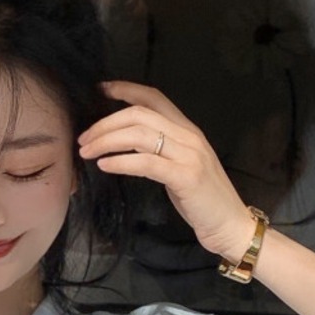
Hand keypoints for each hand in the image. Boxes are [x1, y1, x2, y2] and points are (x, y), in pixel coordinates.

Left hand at [79, 81, 255, 262]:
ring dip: (107, 141)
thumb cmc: (202, 200)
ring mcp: (189, 155)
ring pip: (139, 135)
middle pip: (139, 115)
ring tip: (87, 152)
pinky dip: (121, 162)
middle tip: (84, 138)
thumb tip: (124, 144)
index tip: (100, 90)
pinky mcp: (185, 176)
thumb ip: (160, 151)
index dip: (126, 90)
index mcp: (187, 130)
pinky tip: (104, 165)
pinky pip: (146, 162)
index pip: (154, 98)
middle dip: (105, 123)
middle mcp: (189, 136)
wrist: (230, 225)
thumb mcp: (180, 166)